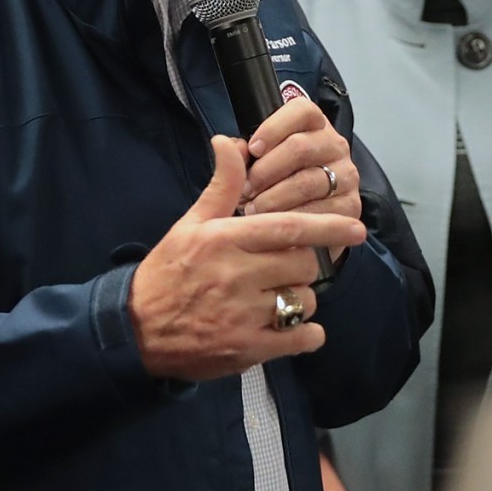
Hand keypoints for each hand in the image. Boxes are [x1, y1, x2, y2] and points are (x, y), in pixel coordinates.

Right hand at [128, 138, 366, 381]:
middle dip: (303, 264)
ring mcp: (242, 315)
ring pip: (303, 300)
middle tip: (286, 267)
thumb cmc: (167, 272)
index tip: (356, 226)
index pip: (288, 229)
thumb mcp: (190, 225)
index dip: (327, 226)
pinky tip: (296, 330)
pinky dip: (306, 334)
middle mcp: (235, 276)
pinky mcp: (247, 349)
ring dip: (301, 299)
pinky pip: (299, 338)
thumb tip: (232, 141)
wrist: (135, 330)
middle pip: (302, 264)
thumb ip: (222, 187)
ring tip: (279, 298)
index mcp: (224, 241)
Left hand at [240, 98, 363, 262]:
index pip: (301, 110)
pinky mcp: (350, 206)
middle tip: (245, 190)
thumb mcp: (257, 164)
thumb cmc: (275, 185)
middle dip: (265, 171)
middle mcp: (335, 145)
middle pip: (300, 147)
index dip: (273, 128)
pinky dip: (291, 220)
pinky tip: (275, 225)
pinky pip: (318, 212)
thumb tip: (226, 145)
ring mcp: (347, 175)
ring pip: (307, 182)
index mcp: (314, 125)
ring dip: (273, 198)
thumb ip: (242, 153)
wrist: (303, 224)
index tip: (252, 149)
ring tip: (253, 209)